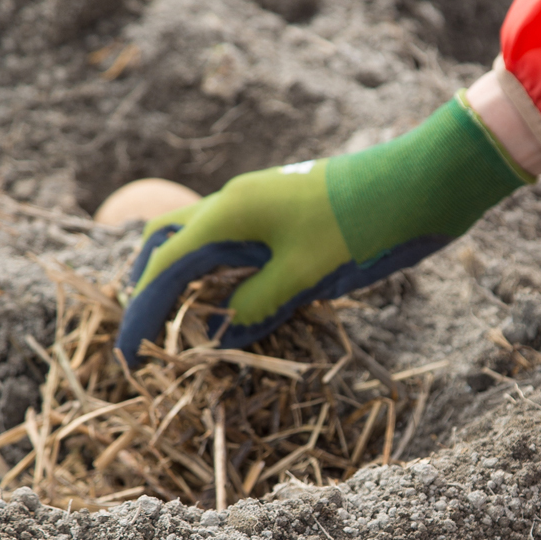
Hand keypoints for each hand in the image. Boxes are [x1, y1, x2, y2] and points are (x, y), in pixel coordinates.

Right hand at [115, 158, 352, 365]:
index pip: (165, 268)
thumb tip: (220, 334)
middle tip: (148, 333)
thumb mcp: (302, 277)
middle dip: (152, 288)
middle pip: (169, 243)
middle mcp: (232, 202)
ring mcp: (256, 201)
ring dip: (183, 276)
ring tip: (179, 318)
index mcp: (227, 216)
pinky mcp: (279, 208)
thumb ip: (256, 306)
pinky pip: (230, 239)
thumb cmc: (355, 230)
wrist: (410, 185)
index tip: (130, 354)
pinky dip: (216, 268)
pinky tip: (227, 291)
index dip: (144, 313)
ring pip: (199, 238)